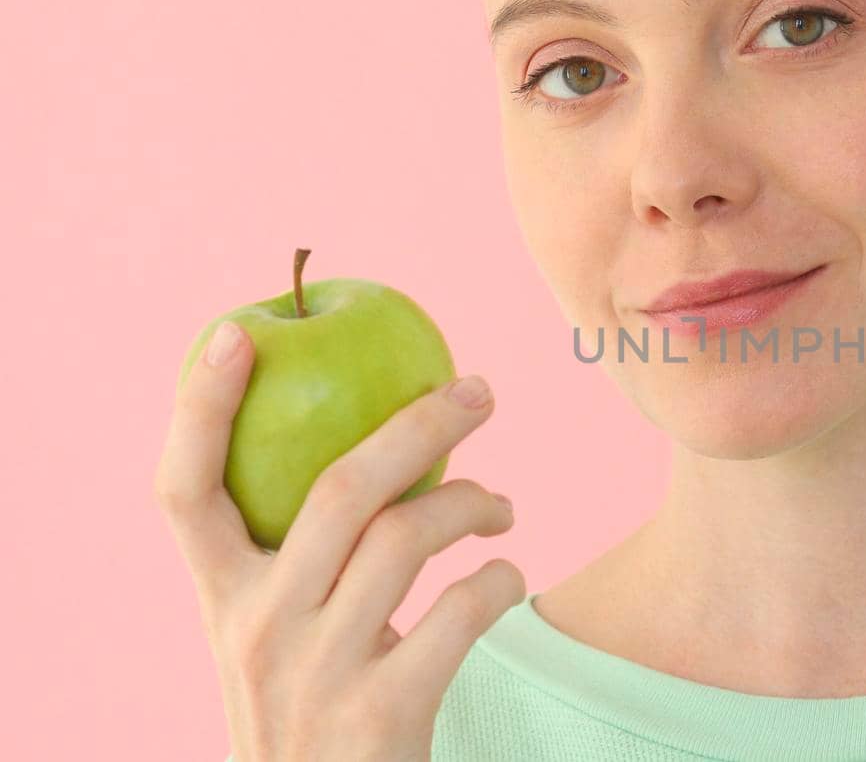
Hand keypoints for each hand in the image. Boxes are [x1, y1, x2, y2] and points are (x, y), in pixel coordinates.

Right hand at [154, 321, 524, 761]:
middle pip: (334, 490)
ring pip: (404, 538)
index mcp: (219, 601)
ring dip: (472, 502)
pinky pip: (459, 610)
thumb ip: (298, 560)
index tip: (241, 332)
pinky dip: (499, 580)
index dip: (201, 406)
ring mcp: (316, 673)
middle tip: (478, 390)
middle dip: (418, 424)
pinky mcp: (383, 712)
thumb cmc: (315, 705)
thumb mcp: (276, 635)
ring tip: (501, 507)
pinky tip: (504, 578)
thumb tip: (376, 444)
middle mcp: (253, 631)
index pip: (182, 490)